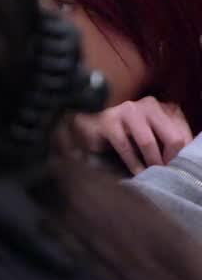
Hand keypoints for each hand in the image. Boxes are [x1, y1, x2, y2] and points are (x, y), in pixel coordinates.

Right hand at [74, 96, 192, 173]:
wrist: (92, 122)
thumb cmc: (129, 133)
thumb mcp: (155, 134)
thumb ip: (170, 141)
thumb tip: (188, 158)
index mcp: (165, 107)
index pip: (184, 135)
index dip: (183, 155)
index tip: (177, 169)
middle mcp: (149, 104)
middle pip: (172, 137)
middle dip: (170, 160)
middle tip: (167, 174)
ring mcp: (128, 111)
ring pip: (148, 142)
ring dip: (152, 163)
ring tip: (152, 175)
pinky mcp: (109, 121)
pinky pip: (125, 146)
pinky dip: (133, 163)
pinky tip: (136, 173)